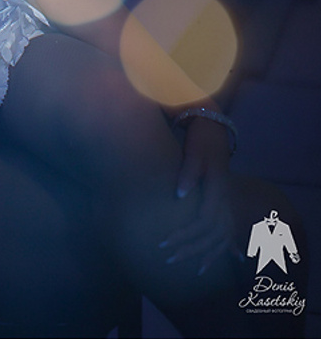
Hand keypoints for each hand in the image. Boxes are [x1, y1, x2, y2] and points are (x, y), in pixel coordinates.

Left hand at [161, 117, 235, 274]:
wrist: (214, 125)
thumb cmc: (201, 137)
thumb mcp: (195, 153)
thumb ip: (189, 174)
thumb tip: (180, 195)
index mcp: (217, 186)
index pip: (204, 219)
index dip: (185, 233)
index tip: (167, 243)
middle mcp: (223, 195)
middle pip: (210, 230)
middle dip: (190, 246)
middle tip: (168, 257)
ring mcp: (224, 196)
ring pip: (218, 231)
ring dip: (203, 249)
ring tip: (192, 266)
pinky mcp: (220, 195)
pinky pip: (220, 225)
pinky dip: (216, 242)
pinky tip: (213, 253)